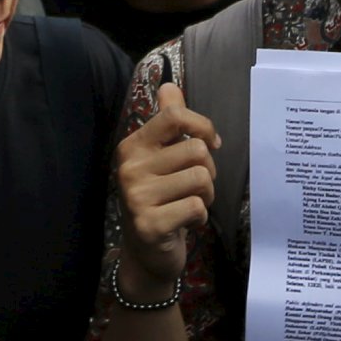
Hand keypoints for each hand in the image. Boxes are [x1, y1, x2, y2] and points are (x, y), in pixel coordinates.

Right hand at [110, 84, 218, 297]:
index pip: (173, 115)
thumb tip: (170, 85)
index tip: (211, 143)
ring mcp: (137, 197)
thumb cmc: (159, 199)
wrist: (145, 254)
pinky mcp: (149, 224)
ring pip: (200, 178)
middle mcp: (130, 167)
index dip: (202, 126)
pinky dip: (200, 216)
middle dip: (208, 170)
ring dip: (206, 194)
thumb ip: (167, 122)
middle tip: (195, 187)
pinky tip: (185, 222)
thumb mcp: (160, 158)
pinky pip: (196, 207)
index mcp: (132, 145)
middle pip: (196, 149)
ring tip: (191, 203)